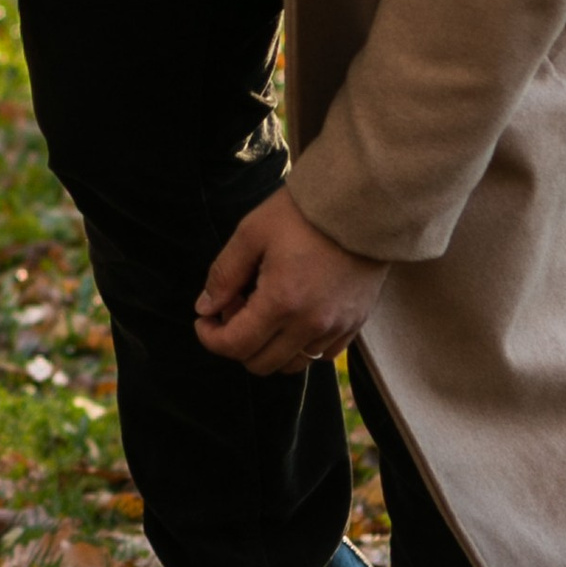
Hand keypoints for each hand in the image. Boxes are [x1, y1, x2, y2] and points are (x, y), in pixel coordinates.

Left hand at [196, 186, 385, 378]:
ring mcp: (337, 327)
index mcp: (282, 303)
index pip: (235, 346)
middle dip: (237, 342)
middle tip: (237, 306)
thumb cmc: (304, 214)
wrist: (362, 202)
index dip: (210, 338)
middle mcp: (310, 324)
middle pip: (261, 364)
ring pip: (291, 363)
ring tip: (267, 310)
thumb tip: (205, 307)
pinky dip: (300, 344)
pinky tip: (295, 314)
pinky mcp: (355, 323)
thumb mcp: (252, 233)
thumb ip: (224, 274)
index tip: (204, 319)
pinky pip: (321, 354)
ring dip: (269, 346)